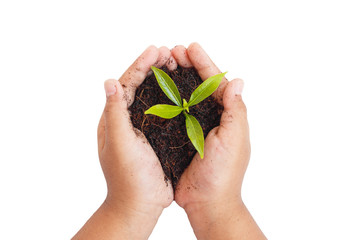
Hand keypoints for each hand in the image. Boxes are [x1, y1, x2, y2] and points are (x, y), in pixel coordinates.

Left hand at [73, 46, 173, 239]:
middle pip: (139, 86)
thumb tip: (109, 80)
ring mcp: (142, 127)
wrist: (140, 204)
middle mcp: (127, 119)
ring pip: (153, 96)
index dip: (140, 65)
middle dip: (152, 67)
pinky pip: (164, 111)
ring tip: (177, 64)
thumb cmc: (128, 176)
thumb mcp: (120, 143)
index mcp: (114, 118)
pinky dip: (173, 97)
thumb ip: (114, 112)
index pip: (126, 84)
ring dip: (163, 79)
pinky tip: (184, 90)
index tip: (156, 50)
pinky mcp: (157, 136)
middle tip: (169, 53)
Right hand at [172, 43, 265, 239]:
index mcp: (227, 115)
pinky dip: (166, 100)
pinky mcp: (181, 137)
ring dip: (176, 79)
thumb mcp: (233, 139)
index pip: (216, 82)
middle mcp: (212, 117)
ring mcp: (196, 126)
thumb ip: (235, 110)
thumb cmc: (223, 173)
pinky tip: (156, 90)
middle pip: (199, 85)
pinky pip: (173, 113)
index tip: (191, 47)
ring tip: (164, 64)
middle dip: (188, 66)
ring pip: (185, 96)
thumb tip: (238, 81)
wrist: (206, 201)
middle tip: (173, 51)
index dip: (204, 63)